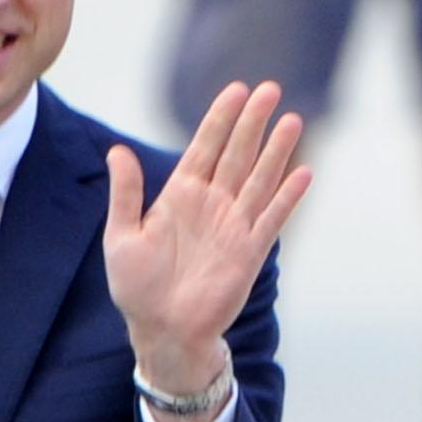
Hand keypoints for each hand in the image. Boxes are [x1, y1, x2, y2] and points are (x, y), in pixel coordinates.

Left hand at [107, 80, 311, 403]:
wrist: (162, 331)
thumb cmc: (137, 288)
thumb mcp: (122, 237)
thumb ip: (126, 193)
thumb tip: (117, 151)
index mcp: (180, 195)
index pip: (205, 146)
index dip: (220, 118)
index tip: (237, 90)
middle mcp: (211, 205)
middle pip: (237, 154)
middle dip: (253, 122)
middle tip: (270, 89)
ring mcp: (233, 226)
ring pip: (259, 179)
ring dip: (276, 151)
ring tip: (293, 120)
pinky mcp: (249, 252)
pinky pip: (272, 219)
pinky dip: (288, 198)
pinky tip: (304, 174)